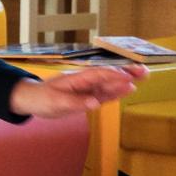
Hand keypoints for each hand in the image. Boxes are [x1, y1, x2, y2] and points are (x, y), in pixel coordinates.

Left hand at [9, 65, 148, 117]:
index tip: (129, 79)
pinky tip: (128, 90)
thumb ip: (76, 102)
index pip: (98, 75)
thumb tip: (95, 103)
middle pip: (107, 75)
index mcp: (76, 78)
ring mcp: (86, 88)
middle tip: (144, 72)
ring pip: (109, 83)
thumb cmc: (41, 99)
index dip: (114, 76)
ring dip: (125, 81)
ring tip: (143, 77)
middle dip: (126, 72)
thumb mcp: (55, 103)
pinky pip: (104, 93)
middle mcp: (83, 81)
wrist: (31, 100)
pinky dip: (116, 91)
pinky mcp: (86, 96)